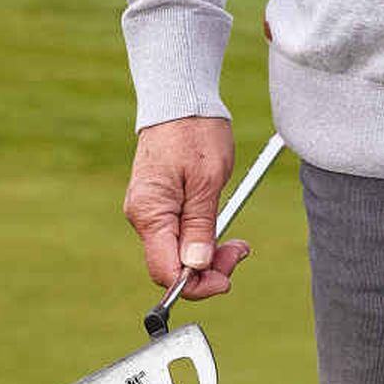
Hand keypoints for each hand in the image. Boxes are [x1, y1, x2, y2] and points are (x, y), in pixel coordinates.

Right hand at [125, 114, 249, 298]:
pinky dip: (200, 237)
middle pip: (172, 265)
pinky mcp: (160, 203)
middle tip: (240, 251)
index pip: (165, 271)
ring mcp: (150, 210)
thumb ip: (200, 227)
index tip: (226, 280)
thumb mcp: (207, 181)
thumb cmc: (195, 132)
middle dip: (207, 268)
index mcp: (151, 213)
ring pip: (177, 251)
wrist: (180, 99)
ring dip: (208, 253)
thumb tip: (195, 268)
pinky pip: (178, 233)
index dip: (196, 284)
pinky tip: (219, 226)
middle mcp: (143, 217)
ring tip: (237, 242)